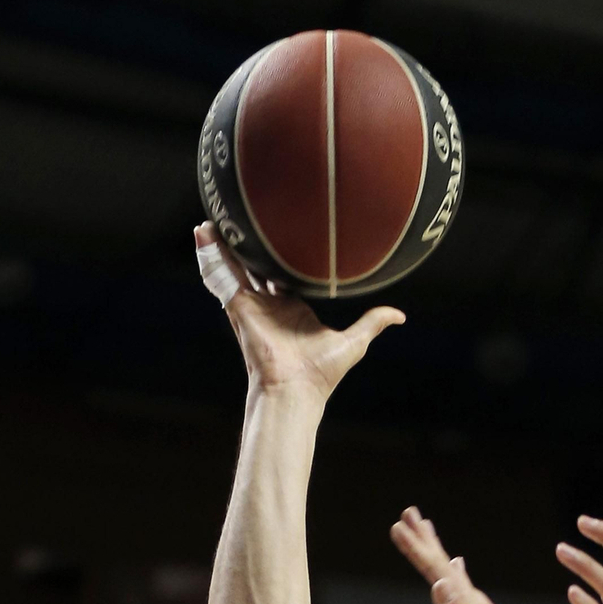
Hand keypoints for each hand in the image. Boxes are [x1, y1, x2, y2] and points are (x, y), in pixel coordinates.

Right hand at [195, 224, 402, 401]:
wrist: (296, 389)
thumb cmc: (321, 372)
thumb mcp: (355, 340)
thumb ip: (373, 323)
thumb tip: (399, 316)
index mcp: (291, 307)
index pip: (282, 272)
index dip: (277, 252)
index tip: (277, 229)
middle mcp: (268, 303)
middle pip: (254, 265)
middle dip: (246, 243)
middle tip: (241, 214)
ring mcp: (251, 304)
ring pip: (233, 265)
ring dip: (222, 243)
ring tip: (212, 218)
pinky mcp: (238, 306)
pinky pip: (220, 276)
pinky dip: (210, 256)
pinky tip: (202, 233)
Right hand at [390, 508, 576, 603]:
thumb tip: (441, 581)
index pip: (440, 570)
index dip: (420, 548)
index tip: (400, 522)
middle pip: (446, 566)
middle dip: (426, 541)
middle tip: (409, 513)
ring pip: (454, 576)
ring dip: (439, 554)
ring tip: (428, 534)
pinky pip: (464, 593)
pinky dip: (456, 578)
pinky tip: (457, 574)